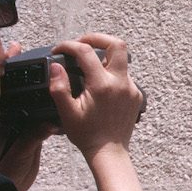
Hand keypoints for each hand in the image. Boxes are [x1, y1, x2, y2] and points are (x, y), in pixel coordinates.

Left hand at [0, 44, 54, 190]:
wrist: (11, 184)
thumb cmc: (8, 167)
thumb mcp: (20, 149)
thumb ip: (34, 135)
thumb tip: (50, 124)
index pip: (1, 85)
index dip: (6, 66)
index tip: (14, 49)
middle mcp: (6, 115)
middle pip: (14, 88)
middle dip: (21, 70)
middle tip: (31, 52)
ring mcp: (17, 122)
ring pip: (26, 98)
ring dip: (35, 85)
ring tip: (48, 70)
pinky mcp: (28, 130)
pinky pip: (37, 112)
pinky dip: (45, 103)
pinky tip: (55, 95)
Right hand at [48, 33, 144, 159]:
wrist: (109, 152)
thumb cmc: (87, 135)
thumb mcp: (66, 111)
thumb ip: (58, 86)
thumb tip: (55, 66)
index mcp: (103, 85)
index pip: (85, 51)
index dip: (68, 45)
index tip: (58, 50)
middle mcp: (121, 83)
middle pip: (117, 44)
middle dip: (97, 38)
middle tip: (81, 44)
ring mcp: (132, 89)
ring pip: (121, 60)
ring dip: (103, 57)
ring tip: (86, 65)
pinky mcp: (136, 95)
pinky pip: (124, 75)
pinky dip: (110, 72)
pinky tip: (98, 83)